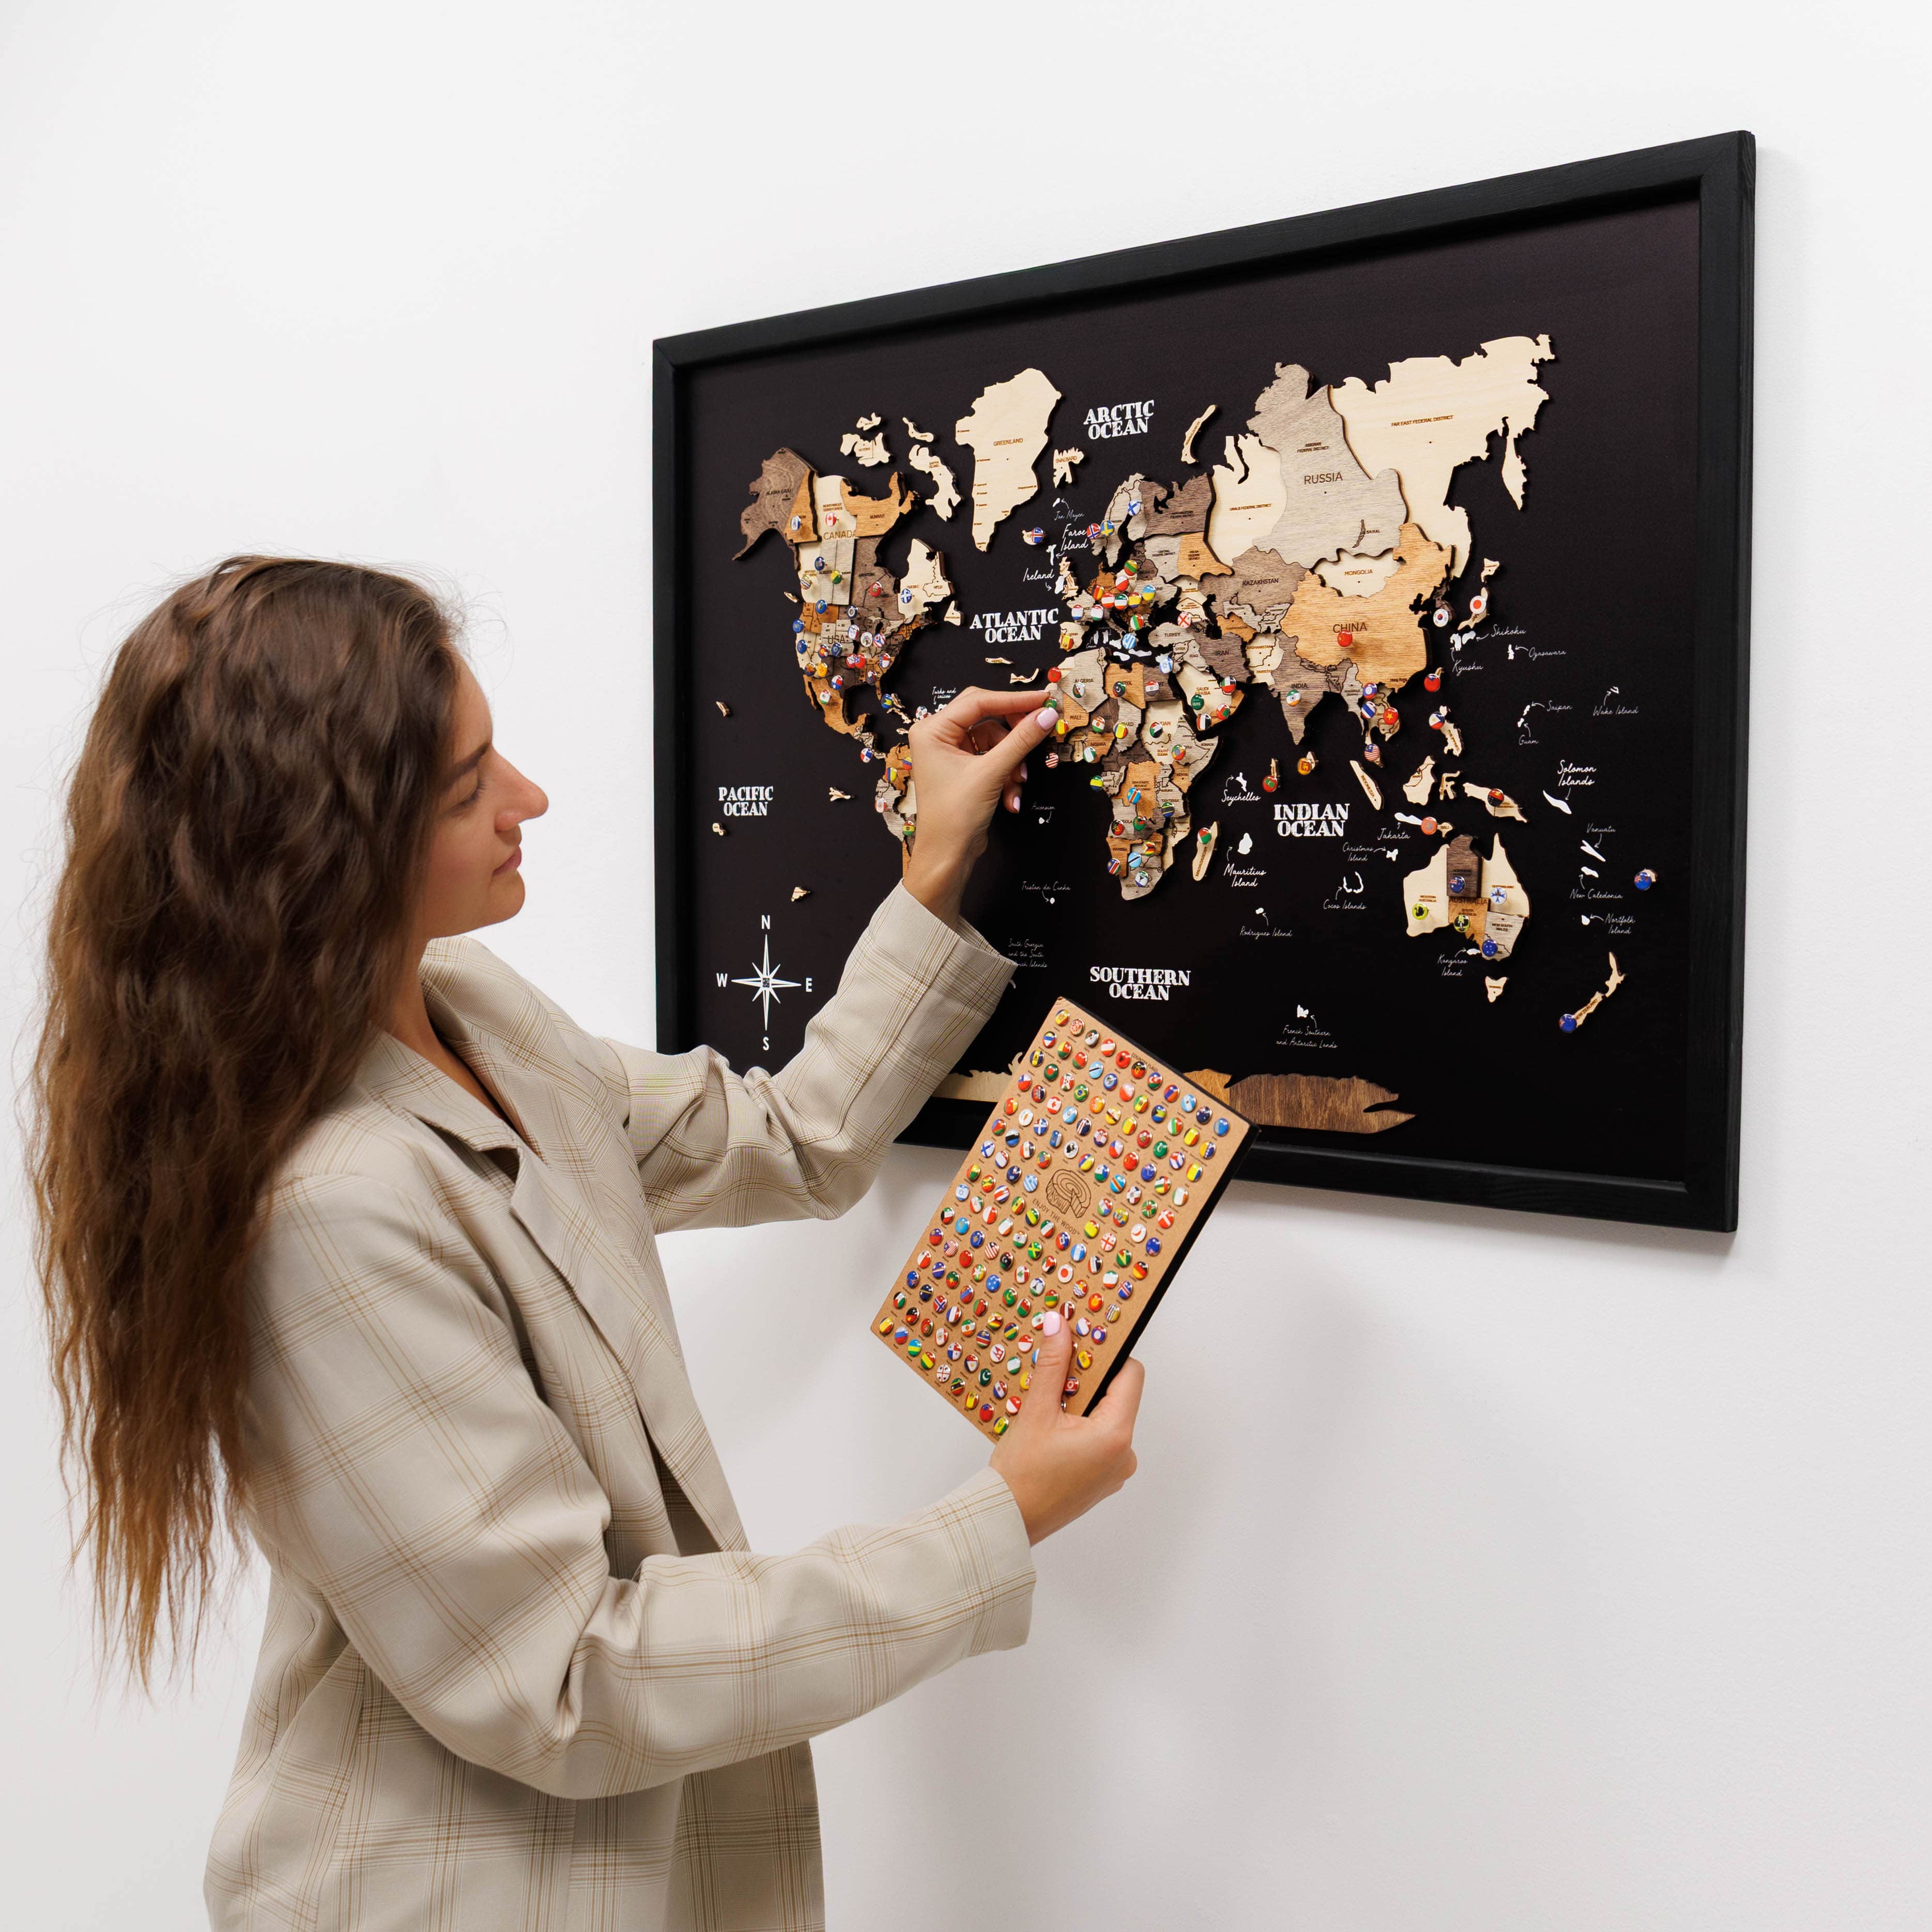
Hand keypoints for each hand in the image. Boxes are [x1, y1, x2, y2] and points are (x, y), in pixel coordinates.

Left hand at [902, 687, 1056, 926]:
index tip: (1043, 700)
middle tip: (1040, 731)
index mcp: (932, 729)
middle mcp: (938, 736)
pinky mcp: (964, 768)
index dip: (1014, 700)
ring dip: (1013, 761)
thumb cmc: (955, 816)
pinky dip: (1007, 774)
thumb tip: (1046, 715)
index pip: (979, 701)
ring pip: (995, 741)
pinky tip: (1011, 797)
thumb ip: (1021, 740)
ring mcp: (950, 752)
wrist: (947, 857)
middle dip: (1014, 732)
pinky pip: (993, 758)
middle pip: (987, 717)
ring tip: (1019, 782)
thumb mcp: (992, 773)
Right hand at [988, 1309, 1142, 1545]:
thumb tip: (1059, 1324)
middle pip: (1118, 1396)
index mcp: (1116, 1435)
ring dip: (1081, 1406)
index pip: (1131, 1375)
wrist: (1006, 1521)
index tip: (1081, 1347)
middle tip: (1055, 1379)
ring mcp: (1116, 1471)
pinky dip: (1080, 1429)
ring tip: (1048, 1411)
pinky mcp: (1104, 1481)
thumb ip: (1052, 1364)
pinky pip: (1100, 1441)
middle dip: (1088, 1382)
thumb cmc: (1020, 1474)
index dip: (1108, 1356)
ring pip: (1106, 1418)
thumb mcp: (1036, 1411)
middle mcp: (1125, 1455)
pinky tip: (1051, 1433)